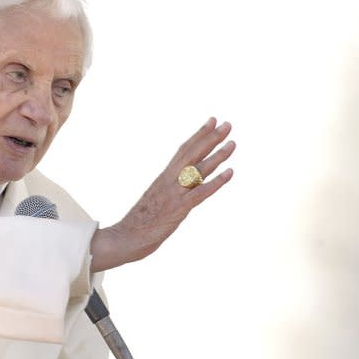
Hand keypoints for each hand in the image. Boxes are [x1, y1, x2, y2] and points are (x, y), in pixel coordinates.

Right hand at [90, 117, 234, 271]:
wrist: (125, 237)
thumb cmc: (139, 222)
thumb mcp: (156, 199)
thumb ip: (169, 190)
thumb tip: (181, 186)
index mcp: (164, 177)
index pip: (183, 150)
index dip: (199, 135)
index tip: (212, 121)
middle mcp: (169, 181)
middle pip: (192, 154)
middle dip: (210, 138)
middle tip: (227, 124)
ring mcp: (173, 194)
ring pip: (198, 170)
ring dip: (217, 156)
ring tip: (233, 144)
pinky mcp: (178, 209)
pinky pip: (200, 193)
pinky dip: (216, 182)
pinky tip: (230, 173)